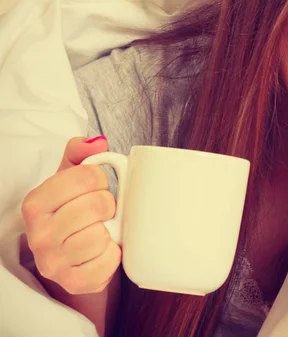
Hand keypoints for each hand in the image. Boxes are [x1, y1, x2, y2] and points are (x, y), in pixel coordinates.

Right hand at [22, 136, 121, 294]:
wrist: (73, 258)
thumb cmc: (73, 211)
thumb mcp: (70, 178)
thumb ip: (80, 153)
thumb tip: (98, 144)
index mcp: (35, 204)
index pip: (87, 176)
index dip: (100, 179)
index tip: (95, 186)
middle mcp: (38, 234)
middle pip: (98, 205)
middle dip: (107, 205)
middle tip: (101, 211)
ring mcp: (54, 262)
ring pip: (102, 234)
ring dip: (110, 230)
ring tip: (100, 230)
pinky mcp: (74, 282)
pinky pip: (109, 259)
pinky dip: (114, 253)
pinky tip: (103, 250)